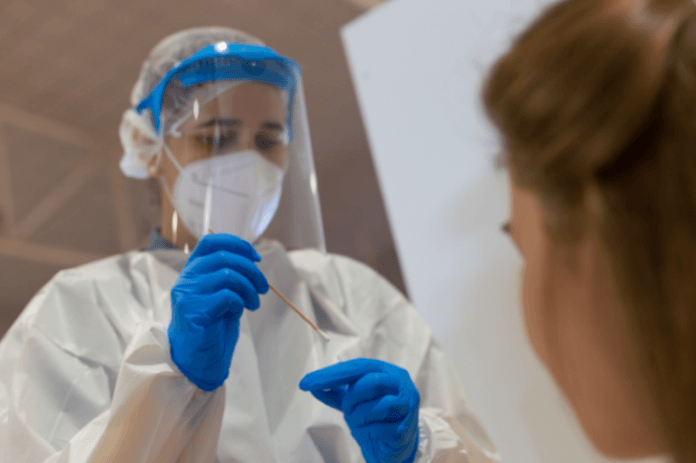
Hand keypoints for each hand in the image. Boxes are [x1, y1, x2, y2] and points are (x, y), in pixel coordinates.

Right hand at [168, 233, 267, 390]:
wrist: (197, 362)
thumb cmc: (212, 329)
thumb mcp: (223, 297)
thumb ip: (230, 278)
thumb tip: (252, 261)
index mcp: (192, 272)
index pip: (210, 242)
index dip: (236, 244)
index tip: (255, 258)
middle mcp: (186, 279)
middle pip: (225, 257)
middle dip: (252, 270)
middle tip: (263, 288)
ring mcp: (186, 294)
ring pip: (228, 275)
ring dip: (249, 288)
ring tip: (254, 303)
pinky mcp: (192, 311)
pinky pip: (227, 296)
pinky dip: (240, 302)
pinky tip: (239, 312)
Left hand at [299, 358, 419, 462]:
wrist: (397, 444)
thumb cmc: (375, 417)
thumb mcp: (354, 401)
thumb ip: (335, 392)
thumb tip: (310, 385)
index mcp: (387, 371)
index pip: (358, 366)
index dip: (332, 374)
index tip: (307, 383)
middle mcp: (401, 384)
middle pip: (370, 382)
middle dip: (352, 399)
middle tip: (347, 412)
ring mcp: (408, 406)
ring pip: (376, 407)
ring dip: (358, 418)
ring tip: (359, 424)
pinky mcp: (406, 429)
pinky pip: (378, 429)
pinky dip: (366, 433)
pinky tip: (368, 434)